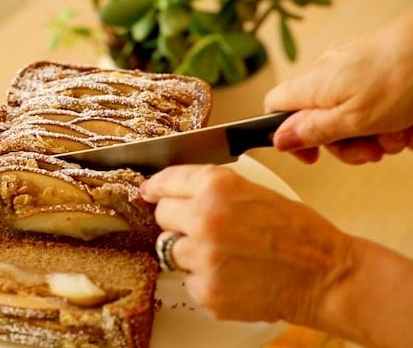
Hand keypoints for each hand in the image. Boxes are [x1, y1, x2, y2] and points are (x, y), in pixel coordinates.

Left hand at [140, 165, 354, 323]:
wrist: (324, 276)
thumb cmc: (298, 232)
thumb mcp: (254, 191)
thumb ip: (209, 188)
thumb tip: (164, 190)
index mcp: (217, 188)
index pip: (166, 182)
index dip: (157, 187)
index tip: (150, 192)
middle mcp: (204, 220)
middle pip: (162, 216)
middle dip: (178, 219)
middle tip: (207, 227)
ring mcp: (203, 259)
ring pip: (171, 250)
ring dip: (191, 251)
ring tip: (227, 254)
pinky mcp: (206, 292)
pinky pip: (188, 280)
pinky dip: (204, 278)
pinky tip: (232, 275)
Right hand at [265, 12, 412, 163]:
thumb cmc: (404, 76)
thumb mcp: (353, 119)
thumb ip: (313, 131)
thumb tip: (279, 140)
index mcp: (312, 85)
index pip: (274, 108)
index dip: (287, 135)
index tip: (312, 154)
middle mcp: (326, 72)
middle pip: (317, 119)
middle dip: (345, 143)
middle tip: (369, 151)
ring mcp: (351, 67)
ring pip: (346, 113)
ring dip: (371, 134)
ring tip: (395, 135)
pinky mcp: (374, 65)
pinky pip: (368, 100)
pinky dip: (385, 116)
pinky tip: (404, 122)